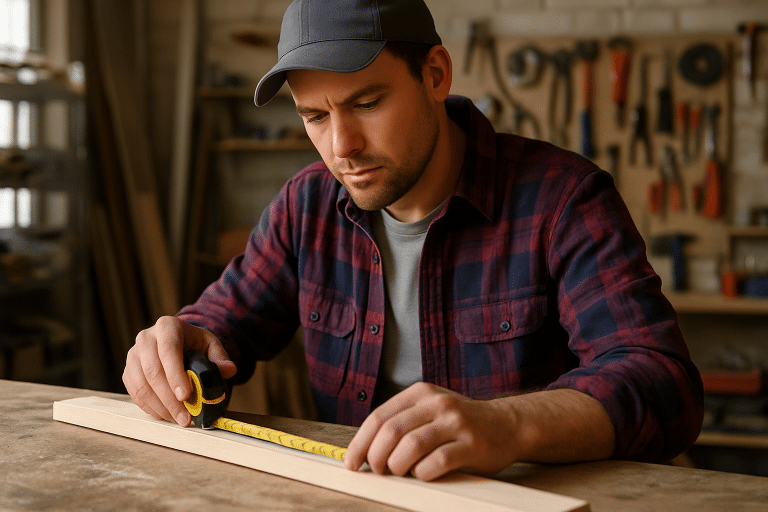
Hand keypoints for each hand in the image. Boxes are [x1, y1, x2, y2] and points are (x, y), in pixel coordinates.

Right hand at [123, 316, 236, 425]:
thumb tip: (229, 370)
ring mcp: (133, 356)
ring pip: (141, 385)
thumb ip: (220, 358)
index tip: (185, 396)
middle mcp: (146, 338)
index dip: (175, 375)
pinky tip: (167, 415)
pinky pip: (135, 393)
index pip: (168, 351)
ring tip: (178, 419)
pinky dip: (150, 408)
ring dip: (160, 407)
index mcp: (167, 327)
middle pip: (152, 371)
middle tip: (185, 417)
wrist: (176, 343)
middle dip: (169, 399)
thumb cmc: (193, 344)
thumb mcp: (210, 345)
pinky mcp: (128, 372)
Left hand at [343, 382, 518, 480]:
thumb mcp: (430, 410)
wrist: (507, 424)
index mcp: (420, 392)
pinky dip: (422, 473)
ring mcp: (455, 422)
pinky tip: (423, 474)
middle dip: (376, 457)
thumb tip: (364, 451)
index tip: (352, 463)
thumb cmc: (461, 423)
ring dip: (397, 466)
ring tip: (400, 472)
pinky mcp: (471, 444)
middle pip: (391, 431)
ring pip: (411, 446)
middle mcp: (437, 403)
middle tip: (377, 471)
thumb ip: (402, 422)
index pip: (379, 417)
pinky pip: (436, 462)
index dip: (360, 443)